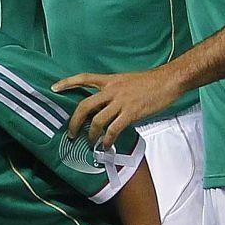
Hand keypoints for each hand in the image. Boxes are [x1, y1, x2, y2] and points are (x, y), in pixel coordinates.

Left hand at [53, 68, 183, 147]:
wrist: (169, 80)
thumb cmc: (150, 82)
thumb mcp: (127, 81)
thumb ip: (113, 92)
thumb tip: (105, 106)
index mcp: (110, 81)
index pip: (84, 78)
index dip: (68, 82)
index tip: (54, 87)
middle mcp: (112, 90)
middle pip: (84, 106)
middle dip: (74, 122)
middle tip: (71, 133)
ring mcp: (121, 102)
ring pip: (97, 120)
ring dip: (91, 135)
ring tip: (90, 143)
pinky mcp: (131, 113)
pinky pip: (114, 129)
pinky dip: (107, 140)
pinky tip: (107, 145)